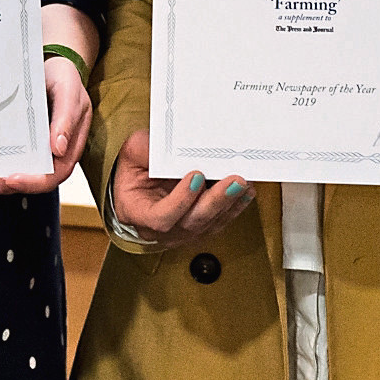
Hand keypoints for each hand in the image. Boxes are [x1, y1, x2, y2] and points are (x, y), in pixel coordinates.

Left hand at [0, 56, 92, 195]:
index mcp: (68, 147)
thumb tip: (59, 149)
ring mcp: (34, 150)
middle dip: (4, 185)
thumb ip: (66, 119)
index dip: (33, 181)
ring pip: (16, 173)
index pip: (53, 174)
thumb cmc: (64, 79)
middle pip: (30, 180)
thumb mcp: (69, 92)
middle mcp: (51, 154)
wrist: (52, 66)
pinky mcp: (20, 142)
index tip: (10, 179)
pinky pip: (7, 158)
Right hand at [106, 128, 254, 246]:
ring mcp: (183, 232)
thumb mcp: (132, 154)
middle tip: (235, 181)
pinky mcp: (201, 227)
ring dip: (230, 203)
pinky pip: (220, 221)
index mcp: (138, 213)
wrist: (139, 183)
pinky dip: (235, 206)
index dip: (180, 200)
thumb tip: (171, 147)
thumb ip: (146, 150)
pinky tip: (246, 192)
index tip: (195, 176)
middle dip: (216, 201)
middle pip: (192, 222)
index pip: (161, 217)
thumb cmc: (134, 170)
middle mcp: (162, 230)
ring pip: (210, 223)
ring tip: (244, 183)